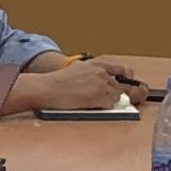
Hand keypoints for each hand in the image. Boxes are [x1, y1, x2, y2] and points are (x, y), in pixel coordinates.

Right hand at [17, 56, 133, 112]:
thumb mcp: (77, 70)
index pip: (121, 68)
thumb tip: (103, 82)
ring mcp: (102, 83)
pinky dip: (104, 107)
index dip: (123, 78)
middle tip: (103, 98)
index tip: (122, 84)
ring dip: (108, 101)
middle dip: (114, 93)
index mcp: (96, 63)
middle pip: (120, 85)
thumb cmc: (57, 83)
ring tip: (91, 102)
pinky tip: (91, 105)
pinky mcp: (100, 95)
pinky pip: (111, 104)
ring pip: (117, 96)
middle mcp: (101, 71)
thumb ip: (92, 73)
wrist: (47, 88)